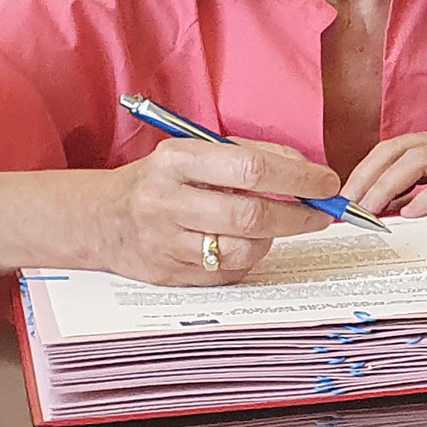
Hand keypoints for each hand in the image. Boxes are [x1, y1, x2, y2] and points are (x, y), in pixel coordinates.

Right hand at [90, 135, 337, 283]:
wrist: (100, 218)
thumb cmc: (162, 179)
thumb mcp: (194, 151)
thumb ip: (248, 155)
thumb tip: (306, 171)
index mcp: (176, 161)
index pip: (251, 169)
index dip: (298, 178)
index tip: (326, 183)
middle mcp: (167, 202)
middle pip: (251, 216)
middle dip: (298, 216)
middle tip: (322, 213)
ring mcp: (165, 243)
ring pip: (242, 250)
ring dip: (273, 239)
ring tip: (276, 226)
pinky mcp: (169, 275)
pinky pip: (227, 273)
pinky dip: (247, 258)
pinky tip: (243, 243)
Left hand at [343, 128, 426, 218]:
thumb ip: (424, 194)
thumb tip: (383, 212)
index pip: (390, 149)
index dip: (363, 171)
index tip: (342, 198)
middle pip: (396, 149)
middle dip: (366, 178)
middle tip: (347, 206)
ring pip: (419, 159)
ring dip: (389, 186)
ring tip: (371, 209)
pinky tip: (414, 210)